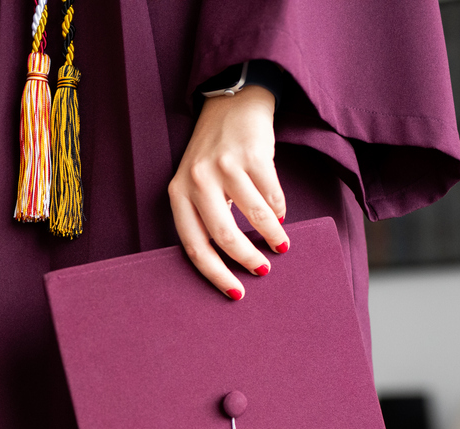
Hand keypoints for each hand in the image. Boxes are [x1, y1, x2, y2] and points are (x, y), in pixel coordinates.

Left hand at [168, 86, 287, 299]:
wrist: (232, 104)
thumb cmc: (214, 156)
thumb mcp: (195, 185)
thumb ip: (205, 217)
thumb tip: (229, 262)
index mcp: (178, 194)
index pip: (194, 246)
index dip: (216, 274)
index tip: (236, 293)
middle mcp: (197, 181)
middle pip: (224, 236)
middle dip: (246, 260)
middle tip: (263, 272)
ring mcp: (224, 166)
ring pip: (254, 216)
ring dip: (272, 237)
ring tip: (281, 246)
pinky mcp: (252, 154)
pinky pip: (272, 195)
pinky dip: (279, 211)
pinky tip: (281, 217)